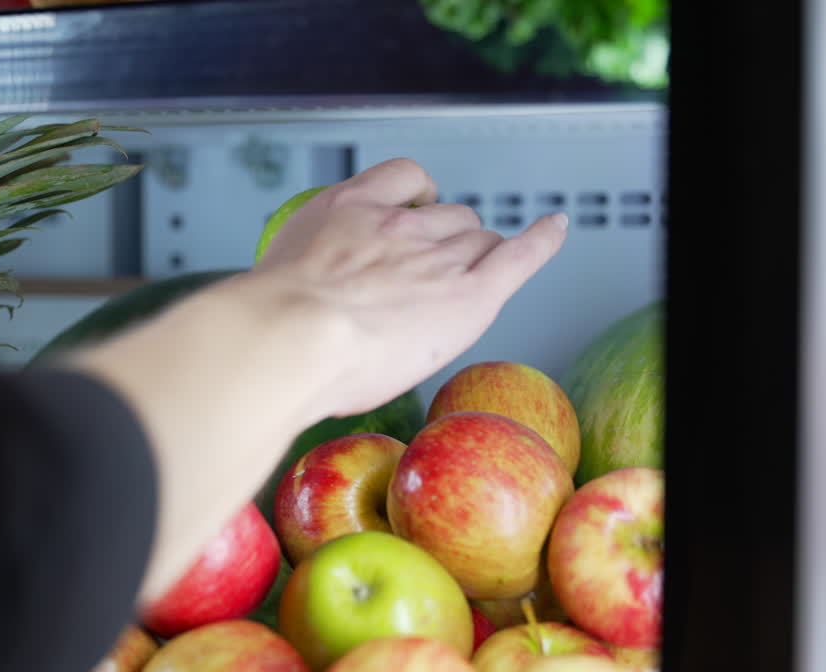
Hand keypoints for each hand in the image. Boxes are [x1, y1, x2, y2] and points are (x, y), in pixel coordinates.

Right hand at [250, 157, 568, 416]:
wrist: (291, 338)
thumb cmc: (272, 327)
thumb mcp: (270, 284)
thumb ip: (297, 284)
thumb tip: (293, 311)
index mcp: (349, 210)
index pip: (403, 180)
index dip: (417, 197)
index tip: (417, 209)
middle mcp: (400, 224)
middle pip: (450, 218)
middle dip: (447, 242)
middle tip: (430, 280)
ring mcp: (437, 257)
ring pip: (478, 241)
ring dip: (475, 260)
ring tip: (459, 293)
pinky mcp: (469, 295)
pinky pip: (519, 255)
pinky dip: (542, 239)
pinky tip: (555, 228)